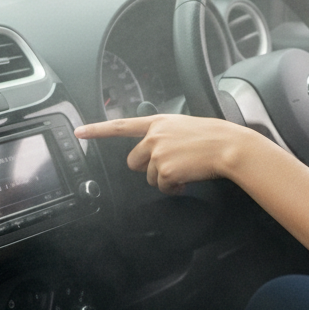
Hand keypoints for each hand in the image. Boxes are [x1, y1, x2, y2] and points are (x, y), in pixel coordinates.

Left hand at [75, 114, 259, 194]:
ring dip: (165, 179)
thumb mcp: (184, 125)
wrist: (228, 146)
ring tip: (186, 169)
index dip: (97, 130)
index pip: (121, 125)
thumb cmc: (213, 136)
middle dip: (147, 168)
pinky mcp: (164, 170)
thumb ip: (165, 133)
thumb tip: (155, 150)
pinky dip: (175, 187)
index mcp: (158, 122)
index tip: (80, 132)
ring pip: (150, 177)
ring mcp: (158, 153)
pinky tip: (188, 178)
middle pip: (133, 161)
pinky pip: (163, 187)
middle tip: (169, 167)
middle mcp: (154, 136)